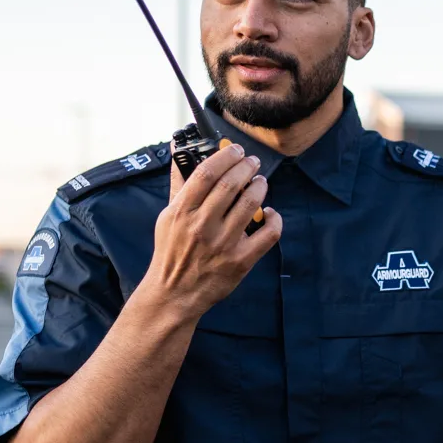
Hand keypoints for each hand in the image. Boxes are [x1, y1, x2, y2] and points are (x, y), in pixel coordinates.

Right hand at [143, 142, 281, 317]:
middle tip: (252, 162)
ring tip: (260, 182)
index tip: (235, 150)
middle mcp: (203, 225)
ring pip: (251, 204)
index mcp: (182, 211)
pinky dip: (274, 219)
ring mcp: (224, 243)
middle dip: (246, 167)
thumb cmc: (172, 251)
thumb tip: (181, 151)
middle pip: (231, 184)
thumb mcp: (167, 215)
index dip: (225, 156)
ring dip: (260, 187)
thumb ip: (179, 184)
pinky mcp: (241, 260)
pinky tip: (271, 213)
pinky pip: (268, 234)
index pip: (207, 172)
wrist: (175, 292)